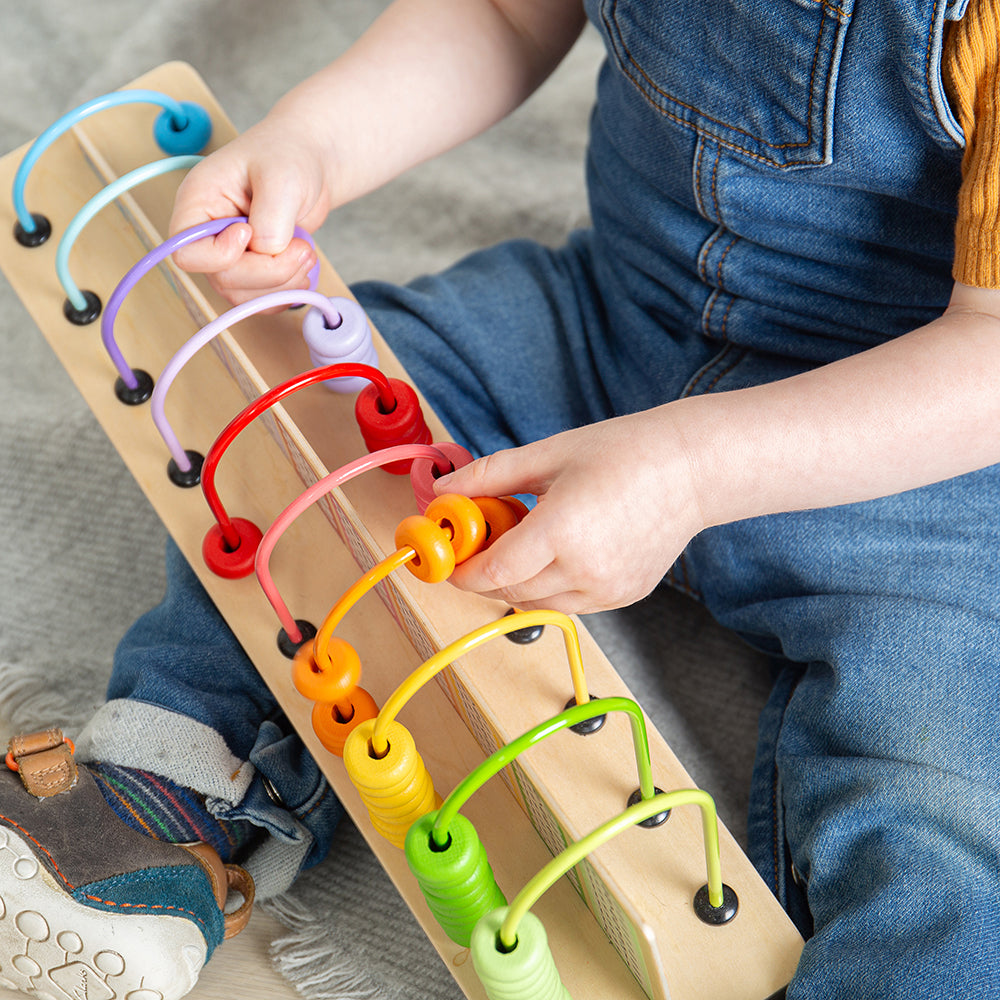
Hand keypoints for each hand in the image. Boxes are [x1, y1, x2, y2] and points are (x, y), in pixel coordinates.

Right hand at [168, 119, 332, 303]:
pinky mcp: (253, 269)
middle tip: (301, 250)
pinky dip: (287, 292)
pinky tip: (303, 266)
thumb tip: (266, 251)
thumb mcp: (281, 177)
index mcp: (197, 203)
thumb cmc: (288, 154)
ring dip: (282, 285)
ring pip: (244, 295)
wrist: (311, 162)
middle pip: (223, 279)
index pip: (186, 253)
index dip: (222, 255)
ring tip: (307, 253)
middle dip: (269, 272)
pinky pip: (261, 299)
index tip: (251, 232)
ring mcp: (231, 255)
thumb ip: (270, 219)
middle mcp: (208, 234)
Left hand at [433, 408, 706, 614]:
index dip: (462, 571)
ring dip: (516, 581)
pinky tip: (558, 550)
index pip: (493, 572)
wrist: (692, 469)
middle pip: (510, 591)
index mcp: (563, 531)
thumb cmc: (625, 452)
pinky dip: (549, 585)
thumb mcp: (549, 454)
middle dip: (484, 572)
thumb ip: (490, 477)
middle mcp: (586, 570)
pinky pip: (568, 603)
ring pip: (537, 603)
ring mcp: (608, 590)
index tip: (447, 557)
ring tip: (527, 538)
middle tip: (480, 539)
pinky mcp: (624, 597)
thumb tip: (444, 493)